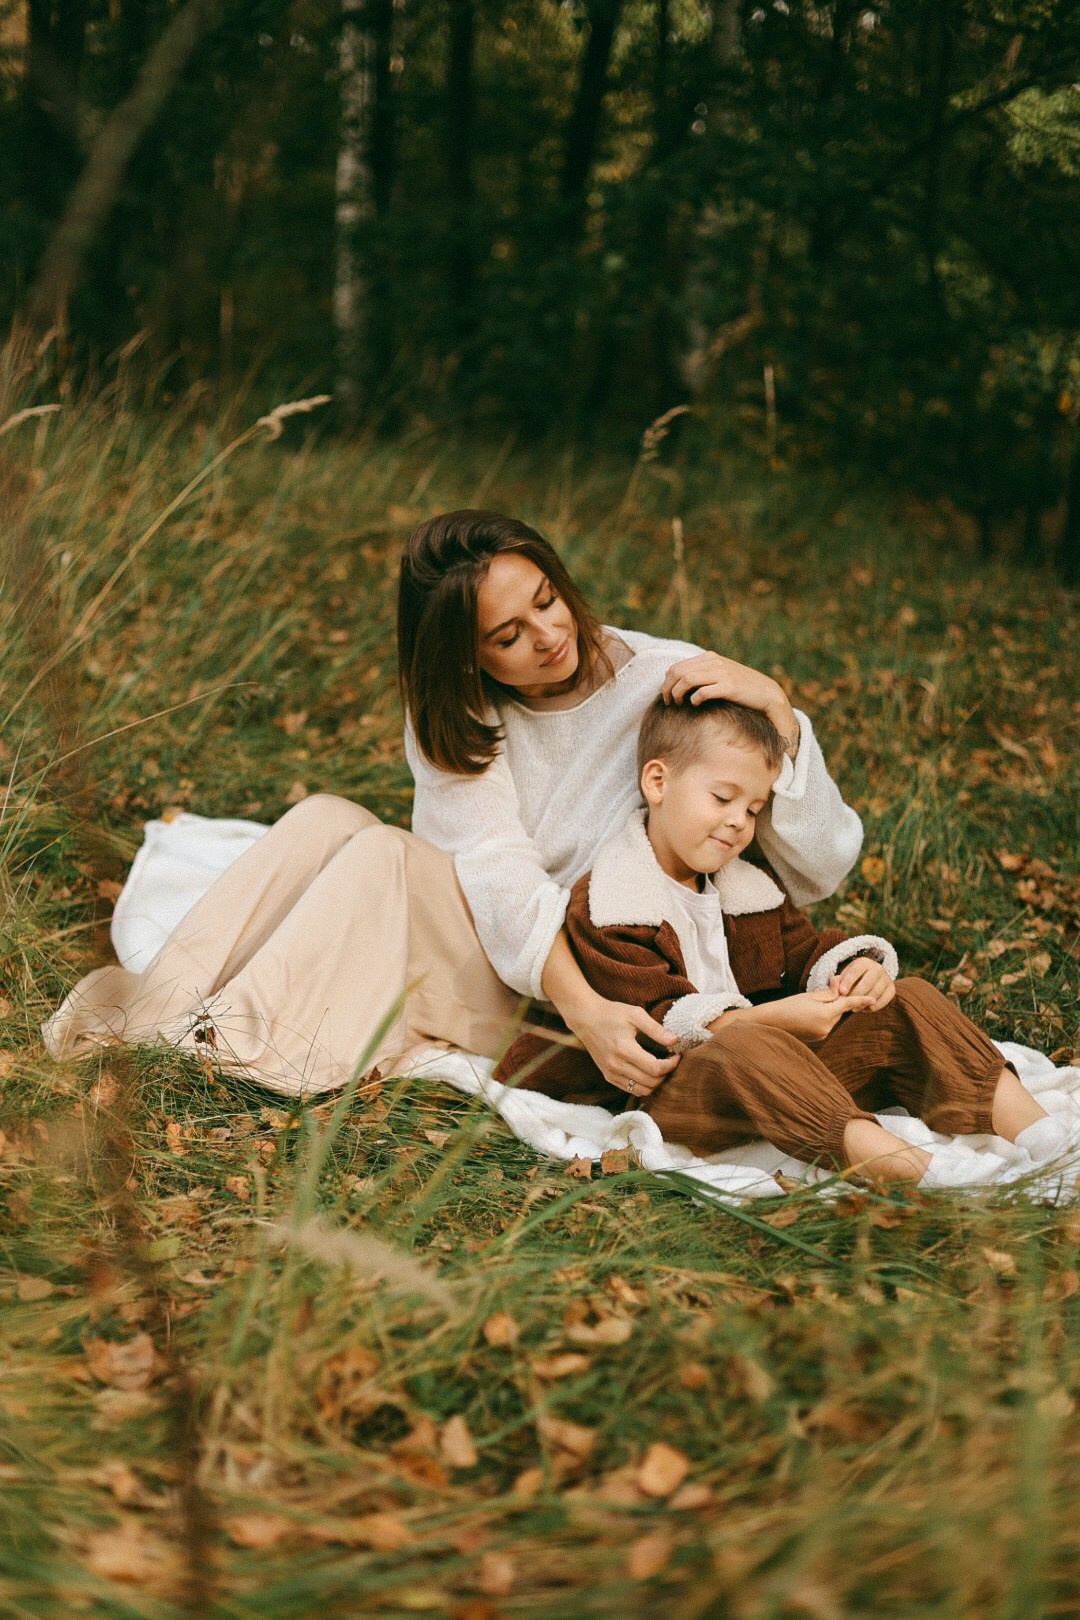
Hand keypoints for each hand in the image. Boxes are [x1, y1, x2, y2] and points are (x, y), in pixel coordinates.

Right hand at [565, 994, 678, 1097]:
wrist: (585, 1018)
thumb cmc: (611, 1013)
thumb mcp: (635, 1014)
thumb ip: (656, 1029)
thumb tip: (675, 1040)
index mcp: (624, 1049)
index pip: (655, 1068)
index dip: (671, 1065)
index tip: (677, 1055)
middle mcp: (616, 1065)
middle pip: (651, 1082)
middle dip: (666, 1073)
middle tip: (670, 1060)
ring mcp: (611, 1073)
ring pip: (642, 1091)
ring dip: (656, 1082)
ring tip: (660, 1067)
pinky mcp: (608, 1076)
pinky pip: (631, 1090)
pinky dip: (644, 1085)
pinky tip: (647, 1071)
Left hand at [662, 652, 799, 754]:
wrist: (766, 693)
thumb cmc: (740, 687)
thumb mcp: (720, 674)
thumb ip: (702, 672)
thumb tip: (675, 677)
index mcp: (709, 658)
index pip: (677, 666)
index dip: (667, 682)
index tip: (667, 696)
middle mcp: (714, 662)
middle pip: (678, 672)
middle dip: (668, 688)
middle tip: (669, 702)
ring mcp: (722, 673)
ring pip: (687, 680)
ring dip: (678, 693)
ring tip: (678, 704)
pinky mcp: (729, 687)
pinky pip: (703, 692)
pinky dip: (694, 699)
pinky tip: (695, 705)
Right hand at [758, 986, 876, 1043]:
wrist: (771, 1022)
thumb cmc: (789, 1005)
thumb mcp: (810, 995)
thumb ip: (829, 992)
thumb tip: (841, 984)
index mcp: (826, 1014)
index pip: (847, 1003)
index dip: (861, 1000)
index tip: (873, 999)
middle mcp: (827, 1027)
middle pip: (839, 1011)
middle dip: (834, 1001)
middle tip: (818, 994)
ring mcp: (823, 1034)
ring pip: (833, 1017)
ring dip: (827, 1009)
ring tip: (808, 1005)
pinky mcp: (818, 1038)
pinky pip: (826, 1024)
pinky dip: (822, 1017)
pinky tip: (807, 1014)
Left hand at [831, 957, 894, 1010]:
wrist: (871, 978)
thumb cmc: (853, 979)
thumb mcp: (845, 976)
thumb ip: (839, 981)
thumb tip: (833, 982)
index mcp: (864, 962)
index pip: (855, 972)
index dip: (848, 982)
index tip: (841, 992)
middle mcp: (877, 968)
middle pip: (867, 982)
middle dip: (856, 994)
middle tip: (848, 1003)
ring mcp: (887, 978)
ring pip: (876, 992)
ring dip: (864, 1002)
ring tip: (854, 1008)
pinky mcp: (892, 989)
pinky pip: (883, 1000)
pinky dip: (873, 1007)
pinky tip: (864, 1008)